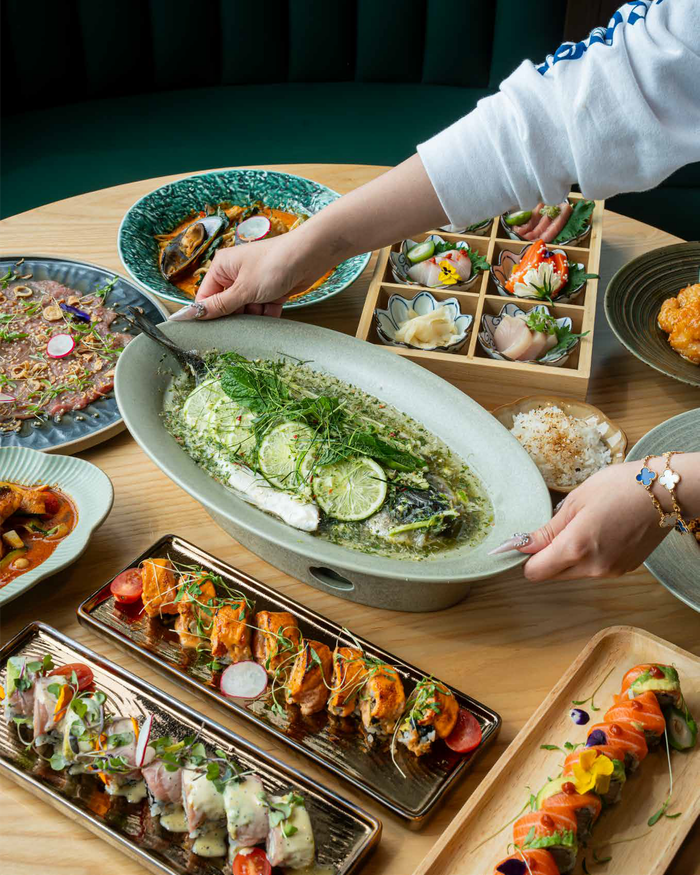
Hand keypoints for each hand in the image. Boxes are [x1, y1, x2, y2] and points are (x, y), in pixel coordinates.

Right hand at [190, 232, 327, 319]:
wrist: (310, 256)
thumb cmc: (274, 264)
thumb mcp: (243, 289)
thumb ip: (219, 305)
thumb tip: (190, 314)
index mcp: (222, 267)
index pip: (206, 296)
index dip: (208, 313)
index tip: (210, 331)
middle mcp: (236, 273)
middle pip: (227, 305)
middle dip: (236, 315)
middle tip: (241, 325)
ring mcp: (255, 282)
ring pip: (247, 309)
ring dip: (255, 315)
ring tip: (263, 309)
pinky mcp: (271, 290)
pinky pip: (263, 308)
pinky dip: (268, 312)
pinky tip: (274, 309)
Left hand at [518, 461, 670, 580]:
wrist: (665, 491)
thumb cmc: (619, 487)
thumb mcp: (575, 502)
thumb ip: (547, 530)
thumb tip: (521, 545)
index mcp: (576, 548)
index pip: (535, 572)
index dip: (527, 557)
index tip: (526, 542)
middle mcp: (593, 567)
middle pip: (553, 574)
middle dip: (547, 556)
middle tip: (558, 528)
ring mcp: (611, 571)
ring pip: (574, 572)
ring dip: (570, 555)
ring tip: (585, 525)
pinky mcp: (624, 569)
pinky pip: (595, 568)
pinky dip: (591, 555)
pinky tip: (603, 531)